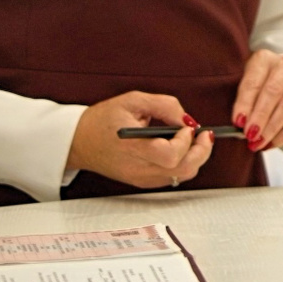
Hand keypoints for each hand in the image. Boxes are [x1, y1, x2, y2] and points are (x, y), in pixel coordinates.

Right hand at [66, 91, 213, 188]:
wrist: (78, 141)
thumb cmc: (102, 120)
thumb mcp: (132, 100)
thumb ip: (164, 105)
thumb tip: (187, 119)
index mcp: (131, 147)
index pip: (169, 155)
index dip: (185, 141)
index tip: (187, 127)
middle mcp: (137, 167)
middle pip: (182, 171)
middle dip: (201, 152)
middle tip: (205, 135)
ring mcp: (140, 177)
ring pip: (181, 177)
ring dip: (196, 158)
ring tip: (195, 140)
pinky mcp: (141, 181)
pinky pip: (172, 178)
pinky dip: (184, 164)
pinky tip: (182, 149)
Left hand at [231, 51, 282, 151]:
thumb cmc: (263, 90)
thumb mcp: (249, 89)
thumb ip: (244, 103)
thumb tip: (239, 125)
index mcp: (265, 59)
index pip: (254, 81)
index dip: (245, 103)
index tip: (238, 122)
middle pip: (273, 92)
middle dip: (260, 118)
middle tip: (250, 136)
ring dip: (272, 128)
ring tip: (260, 142)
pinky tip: (275, 142)